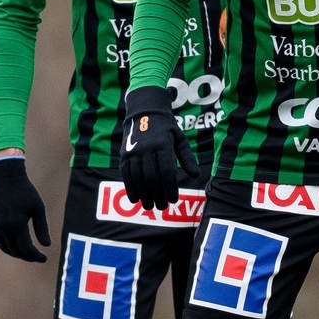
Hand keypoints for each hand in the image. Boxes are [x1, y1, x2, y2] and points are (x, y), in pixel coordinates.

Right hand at [0, 155, 50, 261]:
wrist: (5, 178)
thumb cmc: (25, 191)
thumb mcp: (38, 208)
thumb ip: (42, 228)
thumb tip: (46, 245)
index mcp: (16, 225)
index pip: (27, 249)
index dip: (36, 256)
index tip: (45, 258)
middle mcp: (4, 228)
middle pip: (16, 251)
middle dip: (28, 257)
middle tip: (38, 257)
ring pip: (6, 248)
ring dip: (17, 253)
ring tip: (28, 253)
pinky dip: (6, 247)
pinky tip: (15, 246)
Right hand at [119, 85, 196, 210]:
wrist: (144, 112)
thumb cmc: (166, 128)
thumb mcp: (179, 139)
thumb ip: (187, 158)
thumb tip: (195, 175)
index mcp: (162, 144)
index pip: (166, 172)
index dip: (170, 188)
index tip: (173, 200)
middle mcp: (146, 148)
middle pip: (152, 178)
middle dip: (157, 195)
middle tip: (163, 206)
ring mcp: (133, 152)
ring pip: (138, 179)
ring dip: (144, 195)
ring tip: (150, 206)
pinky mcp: (124, 155)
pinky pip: (126, 175)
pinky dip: (131, 188)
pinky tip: (136, 199)